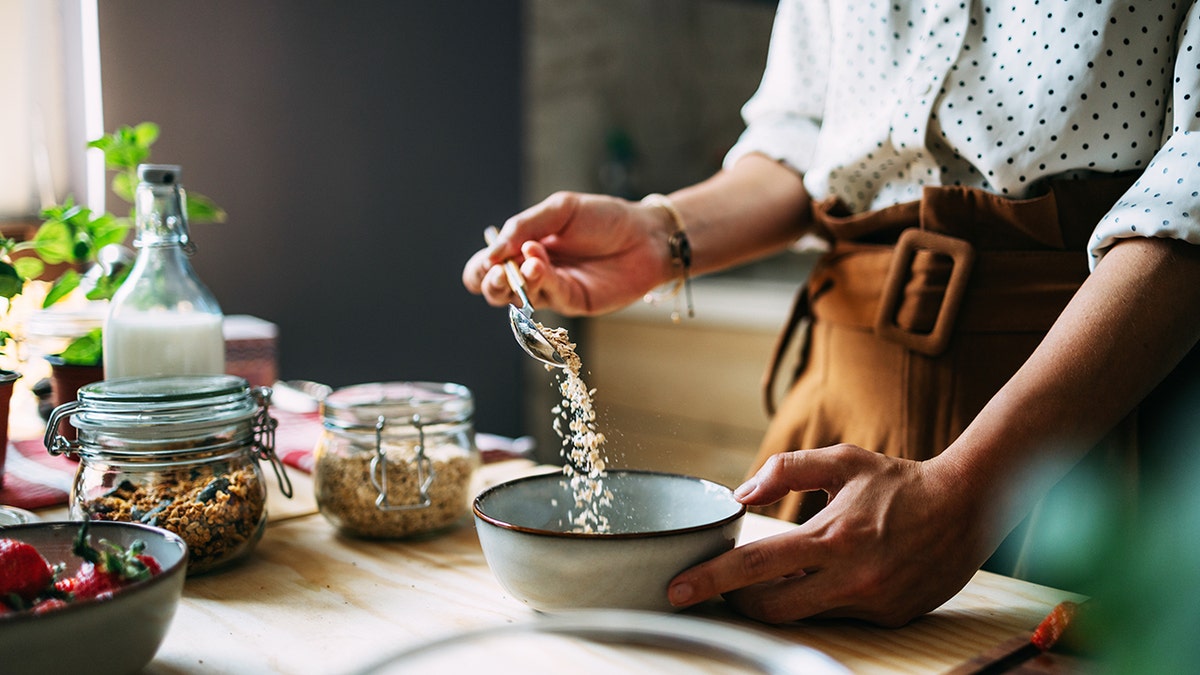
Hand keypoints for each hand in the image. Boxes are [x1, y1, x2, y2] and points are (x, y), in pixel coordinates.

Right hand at [462, 191, 671, 316]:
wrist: (645, 233)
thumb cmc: (604, 218)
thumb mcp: (560, 210)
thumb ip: (524, 226)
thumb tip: (491, 252)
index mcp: (524, 248)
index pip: (486, 266)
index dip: (480, 268)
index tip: (488, 259)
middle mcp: (534, 273)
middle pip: (495, 290)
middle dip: (489, 282)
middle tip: (498, 271)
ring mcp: (553, 290)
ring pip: (518, 299)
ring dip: (515, 282)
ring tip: (528, 263)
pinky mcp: (573, 303)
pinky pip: (548, 297)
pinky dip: (540, 282)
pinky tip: (540, 265)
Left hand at [668, 445, 990, 625]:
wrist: (970, 506)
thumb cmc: (900, 481)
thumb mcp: (842, 461)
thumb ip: (787, 471)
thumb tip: (742, 493)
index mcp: (831, 537)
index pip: (754, 566)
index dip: (710, 580)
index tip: (677, 589)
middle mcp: (850, 578)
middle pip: (770, 609)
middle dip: (738, 602)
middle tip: (721, 588)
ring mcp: (870, 604)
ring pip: (803, 615)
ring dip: (778, 600)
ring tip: (770, 577)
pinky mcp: (889, 618)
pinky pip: (837, 616)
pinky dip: (819, 600)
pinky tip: (824, 577)